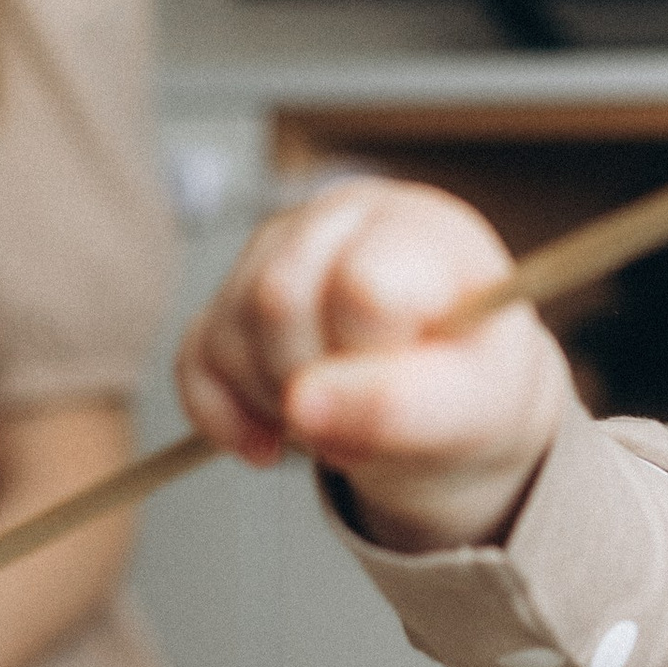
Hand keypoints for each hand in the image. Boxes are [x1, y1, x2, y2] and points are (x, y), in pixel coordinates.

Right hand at [175, 179, 570, 550]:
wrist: (453, 399)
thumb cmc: (471, 385)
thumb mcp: (474, 405)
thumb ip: (403, 405)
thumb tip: (304, 405)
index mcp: (412, 228)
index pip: (361, 284)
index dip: (374, 357)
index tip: (411, 387)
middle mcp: (334, 223)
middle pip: (277, 301)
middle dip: (319, 386)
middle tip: (368, 419)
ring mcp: (270, 256)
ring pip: (228, 335)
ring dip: (278, 406)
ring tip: (338, 421)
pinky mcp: (226, 303)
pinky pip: (193, 365)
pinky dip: (226, 419)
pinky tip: (272, 442)